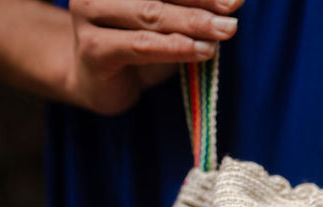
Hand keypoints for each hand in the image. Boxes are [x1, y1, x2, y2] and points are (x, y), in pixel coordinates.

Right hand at [66, 0, 242, 114]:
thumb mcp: (169, 17)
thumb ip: (191, 5)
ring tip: (225, 30)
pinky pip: (140, 45)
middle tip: (234, 5)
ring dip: (192, 23)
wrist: (102, 82)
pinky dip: (175, 48)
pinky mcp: (92, 49)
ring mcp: (89, 14)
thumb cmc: (139, 41)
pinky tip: (203, 51)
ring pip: (150, 14)